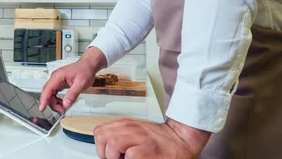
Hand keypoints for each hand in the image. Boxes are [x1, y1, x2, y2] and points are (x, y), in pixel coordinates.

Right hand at [39, 47, 106, 112]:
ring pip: (50, 94)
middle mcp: (55, 78)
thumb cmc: (85, 71)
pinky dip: (57, 100)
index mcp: (58, 76)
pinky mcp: (59, 83)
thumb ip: (73, 94)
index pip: (47, 89)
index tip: (42, 108)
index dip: (43, 100)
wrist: (88, 65)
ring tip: (63, 108)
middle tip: (61, 111)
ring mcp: (56, 80)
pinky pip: (54, 93)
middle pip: (47, 93)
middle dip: (52, 104)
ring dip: (54, 103)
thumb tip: (65, 104)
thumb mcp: (81, 84)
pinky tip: (62, 103)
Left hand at [93, 118, 210, 158]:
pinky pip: (129, 155)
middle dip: (105, 152)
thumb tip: (105, 151)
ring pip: (113, 144)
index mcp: (126, 125)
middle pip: (103, 137)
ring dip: (115, 157)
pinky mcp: (148, 150)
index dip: (100, 146)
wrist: (181, 140)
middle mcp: (131, 128)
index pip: (100, 132)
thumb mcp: (136, 133)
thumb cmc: (158, 141)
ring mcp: (140, 138)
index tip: (108, 155)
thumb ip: (120, 136)